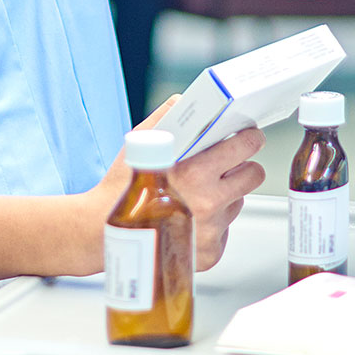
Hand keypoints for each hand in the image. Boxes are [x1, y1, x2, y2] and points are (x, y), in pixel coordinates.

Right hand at [86, 101, 264, 272]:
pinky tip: (189, 215)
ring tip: (198, 191)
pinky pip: (225, 228)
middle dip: (243, 165)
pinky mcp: (210, 253)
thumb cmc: (120, 186)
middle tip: (231, 161)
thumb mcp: (140, 141)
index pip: (244, 148)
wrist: (102, 229)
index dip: (249, 138)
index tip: (249, 134)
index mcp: (195, 173)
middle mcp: (208, 204)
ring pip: (238, 201)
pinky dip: (213, 221)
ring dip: (226, 193)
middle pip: (253, 175)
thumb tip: (185, 101)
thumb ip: (166, 117)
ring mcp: (212, 231)